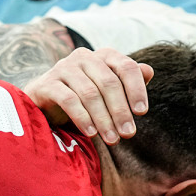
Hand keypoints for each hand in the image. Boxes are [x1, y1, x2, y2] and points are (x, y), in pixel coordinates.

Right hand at [22, 47, 152, 144]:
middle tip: (128, 134)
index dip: (136, 89)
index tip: (142, 112)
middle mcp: (84, 56)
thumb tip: (149, 71)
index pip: (126, 67)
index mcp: (104, 55)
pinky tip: (91, 134)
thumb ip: (128, 82)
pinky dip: (82, 118)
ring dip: (103, 119)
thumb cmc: (84, 96)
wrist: (45, 102)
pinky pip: (69, 100)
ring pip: (90, 93)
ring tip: (112, 140)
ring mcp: (64, 68)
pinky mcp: (47, 83)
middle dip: (120, 111)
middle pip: (108, 82)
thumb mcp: (108, 90)